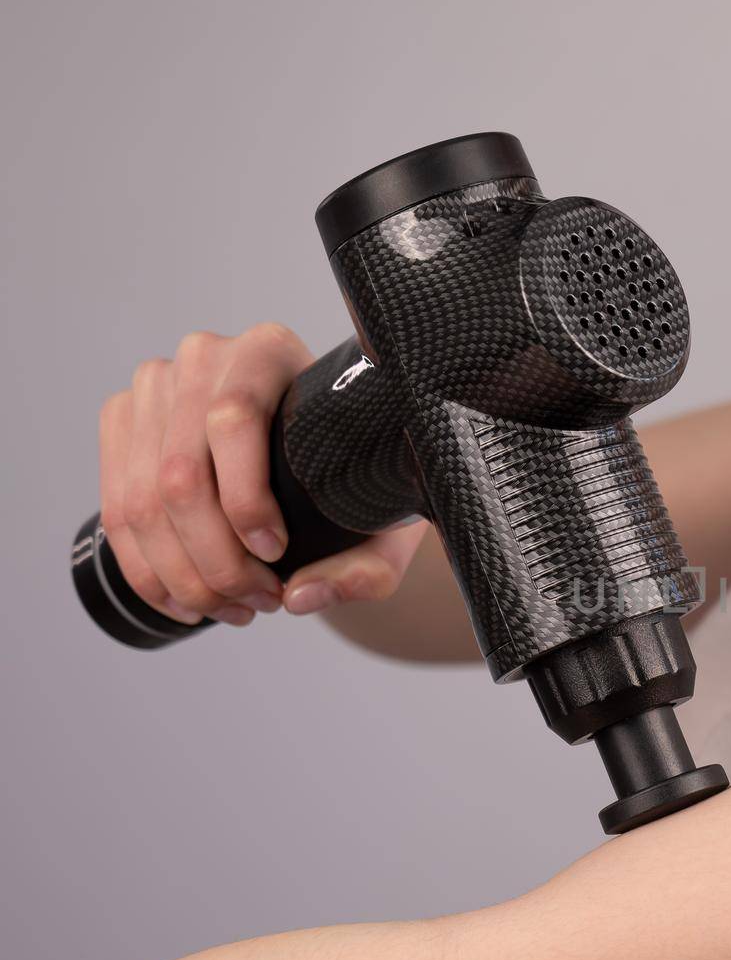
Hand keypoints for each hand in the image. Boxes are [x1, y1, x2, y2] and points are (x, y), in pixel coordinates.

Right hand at [98, 324, 429, 626]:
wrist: (318, 452)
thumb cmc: (358, 477)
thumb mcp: (386, 521)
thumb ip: (367, 567)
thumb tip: (299, 597)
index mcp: (269, 351)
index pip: (234, 419)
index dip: (246, 500)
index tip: (277, 554)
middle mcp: (203, 359)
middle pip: (180, 473)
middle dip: (214, 559)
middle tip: (258, 601)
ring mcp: (154, 390)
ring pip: (141, 500)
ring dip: (182, 575)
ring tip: (230, 608)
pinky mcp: (124, 425)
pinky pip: (116, 510)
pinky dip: (148, 571)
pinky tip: (186, 602)